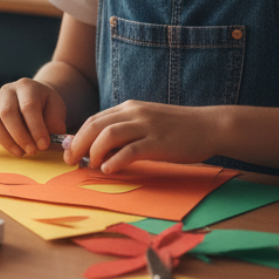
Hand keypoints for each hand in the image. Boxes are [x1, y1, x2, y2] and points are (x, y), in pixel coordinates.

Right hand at [0, 77, 68, 157]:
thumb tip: (51, 142)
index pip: (29, 107)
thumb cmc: (46, 107)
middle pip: (7, 113)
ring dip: (4, 140)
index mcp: (27, 86)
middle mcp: (7, 90)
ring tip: (19, 153)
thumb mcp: (56, 110)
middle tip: (32, 152)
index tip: (44, 145)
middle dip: (20, 136)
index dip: (36, 128)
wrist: (34, 98)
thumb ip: (55, 124)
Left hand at [67, 101, 219, 173]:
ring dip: (93, 151)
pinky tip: (108, 169)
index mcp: (128, 108)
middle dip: (77, 144)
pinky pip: (130, 150)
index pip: (93, 120)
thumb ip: (124, 130)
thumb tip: (99, 148)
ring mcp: (146, 126)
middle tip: (70, 160)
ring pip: (108, 135)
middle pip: (94, 126)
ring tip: (89, 165)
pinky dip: (115, 160)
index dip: (77, 135)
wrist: (210, 126)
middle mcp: (134, 113)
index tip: (69, 151)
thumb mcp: (146, 121)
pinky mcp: (159, 142)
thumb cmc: (177, 128)